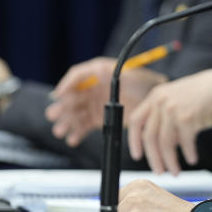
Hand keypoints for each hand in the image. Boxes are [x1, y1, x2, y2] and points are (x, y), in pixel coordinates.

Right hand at [46, 57, 165, 146]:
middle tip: (53, 115)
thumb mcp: (125, 71)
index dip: (66, 85)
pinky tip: (73, 139)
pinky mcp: (99, 119)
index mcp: (97, 72)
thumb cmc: (144, 81)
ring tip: (60, 131)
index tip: (60, 95)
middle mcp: (93, 87)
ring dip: (66, 122)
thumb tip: (86, 74)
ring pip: (75, 113)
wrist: (158, 101)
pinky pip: (84, 126)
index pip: (77, 77)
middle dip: (62, 107)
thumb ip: (105, 72)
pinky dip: (77, 133)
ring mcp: (95, 104)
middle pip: (72, 97)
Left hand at [127, 67, 211, 173]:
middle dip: (154, 158)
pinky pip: (184, 143)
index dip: (134, 141)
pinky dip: (188, 154)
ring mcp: (173, 109)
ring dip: (171, 161)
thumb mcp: (176, 100)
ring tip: (176, 171)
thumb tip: (157, 146)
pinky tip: (192, 158)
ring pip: (165, 143)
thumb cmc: (202, 96)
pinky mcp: (187, 117)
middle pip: (149, 137)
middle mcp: (161, 101)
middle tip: (160, 171)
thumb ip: (163, 118)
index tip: (137, 156)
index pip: (136, 121)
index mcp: (155, 96)